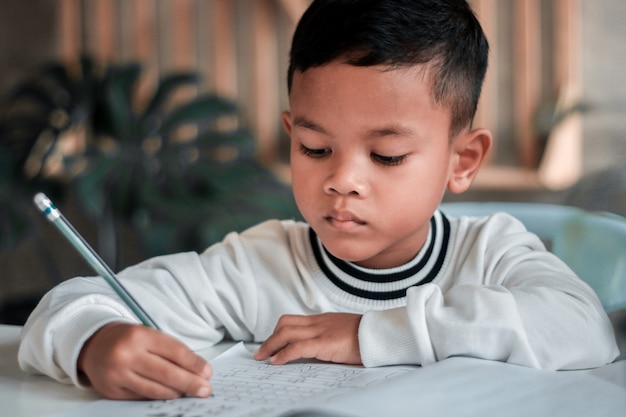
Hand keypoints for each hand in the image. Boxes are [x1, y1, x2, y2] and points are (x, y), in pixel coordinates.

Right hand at [77, 322, 211, 399]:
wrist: (93, 344)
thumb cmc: (129, 339)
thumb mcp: (148, 335)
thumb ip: (171, 350)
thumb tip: (198, 370)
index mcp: (140, 335)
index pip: (174, 351)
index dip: (194, 363)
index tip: (208, 372)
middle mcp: (127, 354)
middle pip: (166, 373)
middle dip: (189, 383)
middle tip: (205, 390)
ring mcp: (117, 374)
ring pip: (154, 389)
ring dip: (176, 394)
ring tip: (190, 394)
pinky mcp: (112, 391)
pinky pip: (141, 397)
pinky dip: (159, 398)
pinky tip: (171, 396)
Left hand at [254, 313, 361, 364]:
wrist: (379, 334)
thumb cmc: (366, 337)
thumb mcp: (344, 333)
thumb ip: (330, 337)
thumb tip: (320, 349)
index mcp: (323, 320)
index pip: (294, 321)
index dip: (279, 331)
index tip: (271, 343)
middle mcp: (318, 323)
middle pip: (285, 323)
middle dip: (270, 338)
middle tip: (261, 352)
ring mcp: (320, 331)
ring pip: (286, 332)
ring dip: (270, 346)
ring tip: (263, 357)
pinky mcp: (324, 343)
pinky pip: (297, 347)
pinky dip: (283, 354)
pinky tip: (276, 362)